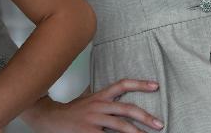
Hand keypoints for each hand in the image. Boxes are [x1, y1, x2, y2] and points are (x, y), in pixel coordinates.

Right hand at [23, 79, 163, 132]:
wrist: (50, 118)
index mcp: (100, 95)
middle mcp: (99, 105)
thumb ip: (103, 97)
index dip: (140, 84)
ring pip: (120, 126)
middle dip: (145, 117)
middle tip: (159, 124)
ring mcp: (94, 120)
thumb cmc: (72, 110)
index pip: (123, 84)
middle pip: (126, 108)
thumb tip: (118, 92)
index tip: (156, 85)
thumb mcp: (89, 98)